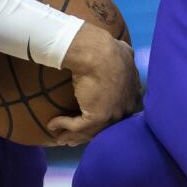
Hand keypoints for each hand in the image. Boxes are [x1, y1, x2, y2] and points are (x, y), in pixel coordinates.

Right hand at [48, 22, 139, 144]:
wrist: (96, 52)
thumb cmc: (107, 48)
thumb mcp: (123, 52)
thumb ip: (125, 59)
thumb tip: (125, 53)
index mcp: (133, 92)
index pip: (122, 111)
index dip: (108, 117)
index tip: (93, 117)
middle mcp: (126, 107)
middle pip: (108, 126)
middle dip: (91, 133)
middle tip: (75, 137)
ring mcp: (114, 113)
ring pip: (93, 131)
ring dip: (74, 136)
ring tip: (61, 138)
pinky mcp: (98, 117)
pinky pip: (79, 127)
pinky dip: (65, 126)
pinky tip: (52, 124)